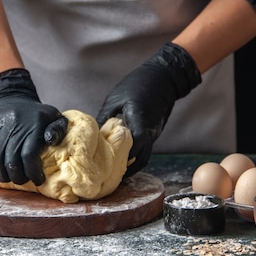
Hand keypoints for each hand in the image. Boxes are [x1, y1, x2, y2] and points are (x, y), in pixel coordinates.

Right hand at [0, 68, 67, 185]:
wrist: (12, 97)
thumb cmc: (36, 114)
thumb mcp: (53, 117)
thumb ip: (58, 129)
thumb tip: (51, 140)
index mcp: (34, 123)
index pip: (29, 155)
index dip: (32, 172)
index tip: (38, 180)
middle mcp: (14, 123)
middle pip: (11, 161)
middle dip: (18, 177)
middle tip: (22, 180)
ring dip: (2, 175)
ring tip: (9, 177)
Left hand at [96, 43, 201, 176]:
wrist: (163, 78)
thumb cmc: (138, 83)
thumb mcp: (115, 98)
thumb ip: (105, 117)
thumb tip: (92, 134)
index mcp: (141, 122)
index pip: (133, 148)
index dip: (120, 159)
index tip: (104, 168)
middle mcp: (150, 132)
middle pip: (140, 159)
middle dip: (125, 169)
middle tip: (107, 178)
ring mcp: (154, 134)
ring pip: (143, 156)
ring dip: (130, 165)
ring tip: (112, 172)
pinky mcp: (153, 132)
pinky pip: (144, 149)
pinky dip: (133, 156)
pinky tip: (120, 157)